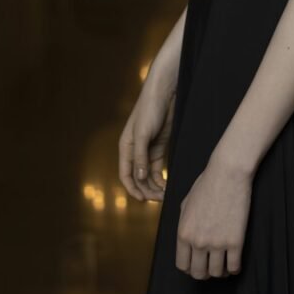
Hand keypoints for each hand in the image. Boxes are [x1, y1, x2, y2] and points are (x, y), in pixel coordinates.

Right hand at [118, 79, 175, 201]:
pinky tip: (167, 184)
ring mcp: (147, 149)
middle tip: (159, 199)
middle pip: (138, 177)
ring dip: (154, 185)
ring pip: (148, 174)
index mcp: (126, 147)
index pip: (126, 174)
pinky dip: (160, 177)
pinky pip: (157, 167)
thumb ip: (140, 156)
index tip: (142, 200)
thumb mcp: (143, 133)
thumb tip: (140, 178)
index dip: (132, 189)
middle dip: (146, 190)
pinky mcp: (159, 146)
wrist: (165, 92)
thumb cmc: (149, 109)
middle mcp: (135, 151)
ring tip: (165, 195)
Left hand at [176, 154, 252, 279]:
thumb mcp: (186, 203)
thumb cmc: (207, 183)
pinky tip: (235, 262)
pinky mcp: (235, 242)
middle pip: (198, 273)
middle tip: (211, 265)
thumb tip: (187, 237)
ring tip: (224, 263)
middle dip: (204, 273)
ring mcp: (217, 243)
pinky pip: (234, 267)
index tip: (197, 264)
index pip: (182, 265)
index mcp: (183, 233)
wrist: (228, 173)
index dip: (190, 268)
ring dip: (220, 271)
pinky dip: (234, 269)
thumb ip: (184, 223)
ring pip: (216, 273)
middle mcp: (198, 242)